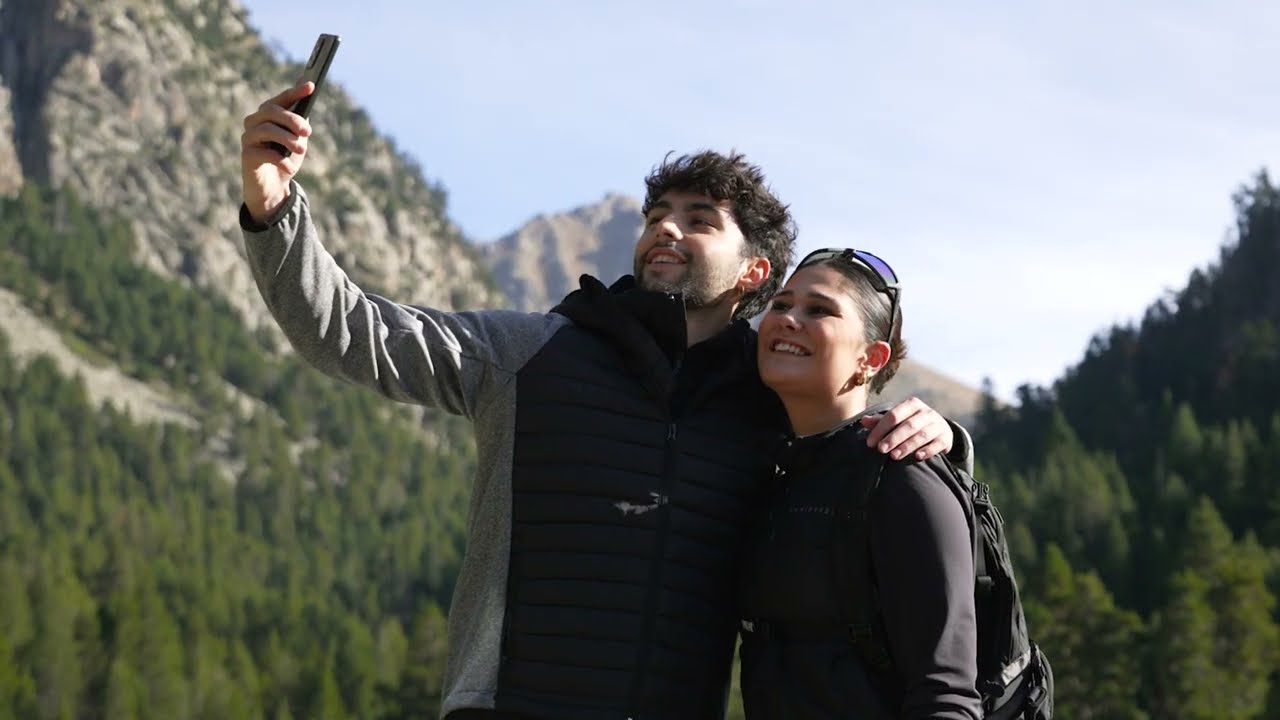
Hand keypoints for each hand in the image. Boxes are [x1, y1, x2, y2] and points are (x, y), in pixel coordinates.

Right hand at [240, 82, 314, 222]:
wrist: (274, 187)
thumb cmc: (285, 158)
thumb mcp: (297, 140)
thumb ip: (300, 126)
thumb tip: (306, 113)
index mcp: (268, 114)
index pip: (281, 99)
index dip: (295, 91)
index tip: (311, 86)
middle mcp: (255, 121)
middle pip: (272, 111)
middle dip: (292, 120)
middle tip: (308, 132)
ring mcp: (249, 137)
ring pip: (267, 129)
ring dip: (288, 139)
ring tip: (302, 149)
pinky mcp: (246, 155)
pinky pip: (264, 152)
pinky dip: (281, 160)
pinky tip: (290, 168)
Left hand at [859, 397, 952, 460]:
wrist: (940, 430)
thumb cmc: (911, 424)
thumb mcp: (897, 420)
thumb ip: (880, 421)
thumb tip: (863, 421)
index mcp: (912, 404)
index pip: (893, 415)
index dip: (880, 429)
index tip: (870, 443)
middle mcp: (926, 412)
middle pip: (908, 425)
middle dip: (893, 438)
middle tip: (881, 450)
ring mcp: (938, 424)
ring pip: (922, 435)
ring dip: (907, 446)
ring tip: (894, 456)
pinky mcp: (946, 437)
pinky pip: (937, 444)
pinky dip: (927, 450)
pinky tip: (917, 457)